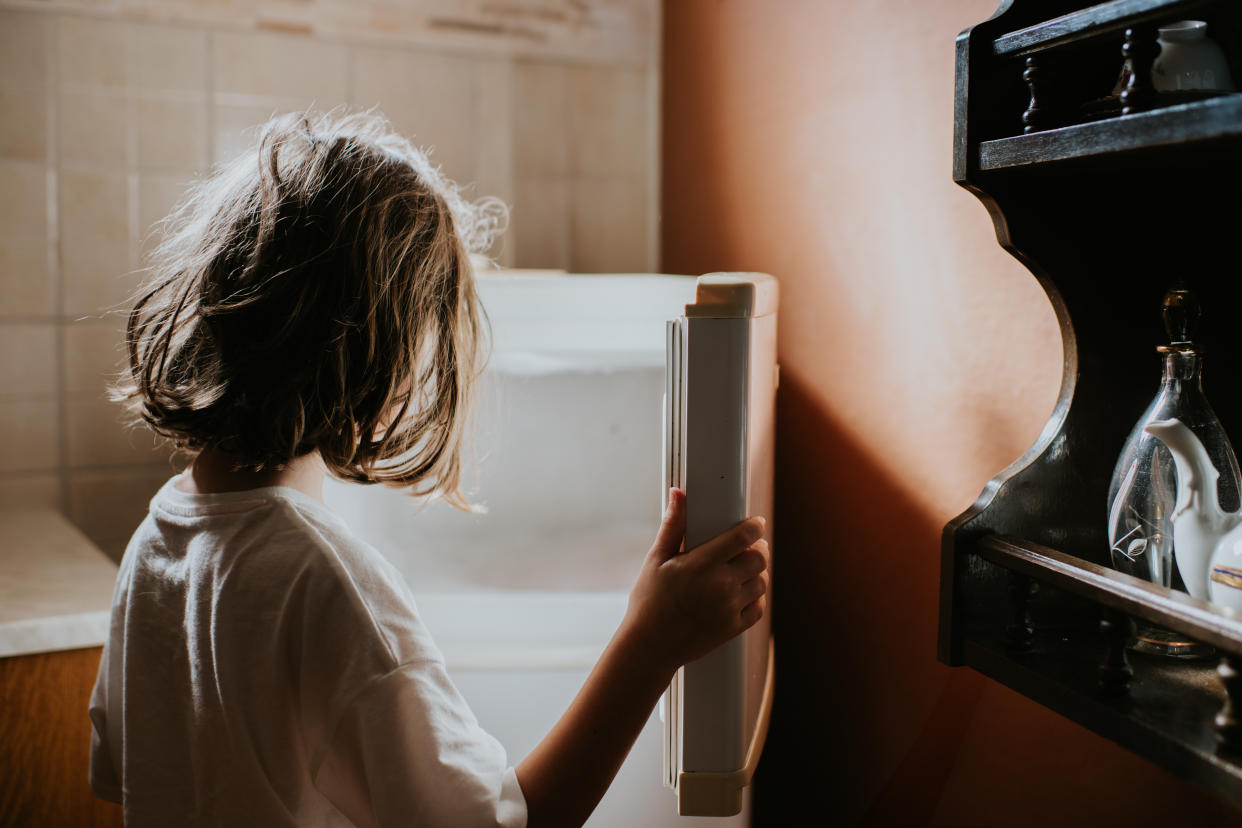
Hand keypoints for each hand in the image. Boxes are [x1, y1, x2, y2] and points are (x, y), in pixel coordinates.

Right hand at [621, 488, 769, 672]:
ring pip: (762, 582)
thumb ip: (673, 526)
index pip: (743, 537)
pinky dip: (754, 599)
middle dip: (757, 550)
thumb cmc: (649, 601)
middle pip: (759, 559)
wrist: (649, 646)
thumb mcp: (656, 560)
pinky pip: (759, 608)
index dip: (754, 526)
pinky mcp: (733, 628)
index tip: (755, 524)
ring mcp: (729, 608)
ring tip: (741, 572)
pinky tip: (740, 594)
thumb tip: (678, 494)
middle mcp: (720, 585)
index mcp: (702, 564)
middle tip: (747, 549)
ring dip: (756, 574)